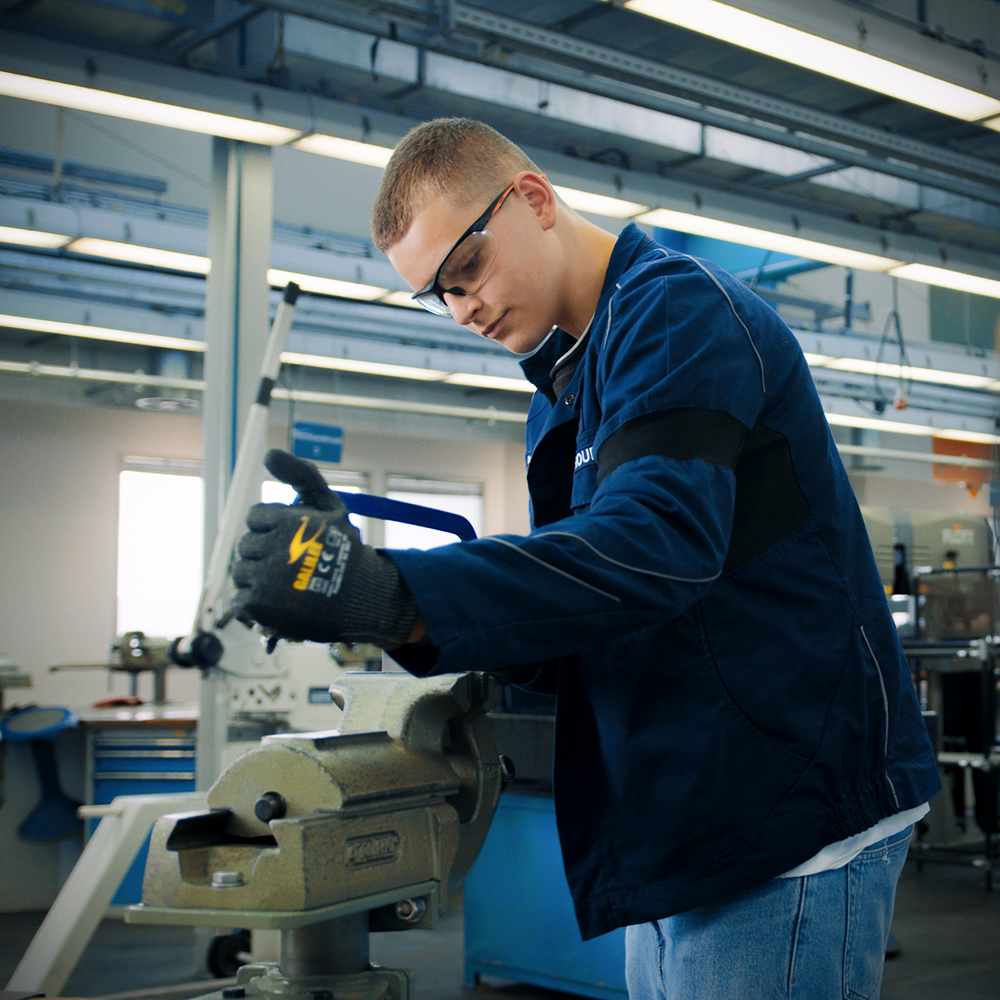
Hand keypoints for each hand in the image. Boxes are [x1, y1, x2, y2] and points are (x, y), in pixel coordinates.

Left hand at [231, 450, 417, 647]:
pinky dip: (254, 605)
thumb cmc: (343, 548)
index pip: (255, 517)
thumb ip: (301, 474)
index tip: (293, 540)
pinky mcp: (261, 606)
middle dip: (265, 553)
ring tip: (285, 585)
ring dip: (258, 578)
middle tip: (292, 565)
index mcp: (289, 521)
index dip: (273, 527)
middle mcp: (276, 549)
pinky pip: (240, 601)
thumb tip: (269, 453)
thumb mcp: (328, 505)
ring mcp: (266, 579)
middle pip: (245, 545)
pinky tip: (277, 603)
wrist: (361, 598)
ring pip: (240, 572)